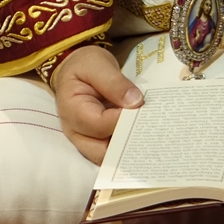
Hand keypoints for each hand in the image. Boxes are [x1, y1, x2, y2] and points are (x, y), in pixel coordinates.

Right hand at [52, 46, 143, 164]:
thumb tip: (135, 102)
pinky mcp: (96, 141)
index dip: (122, 120)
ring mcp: (85, 140)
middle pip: (101, 152)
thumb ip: (114, 83)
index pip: (99, 124)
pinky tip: (143, 139)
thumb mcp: (97, 65)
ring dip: (128, 150)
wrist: (77, 69)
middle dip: (126, 145)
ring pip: (107, 158)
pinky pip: (111, 152)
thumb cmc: (85, 65)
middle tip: (151, 133)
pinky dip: (127, 148)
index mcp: (72, 109)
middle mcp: (76, 131)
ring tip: (150, 138)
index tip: (142, 110)